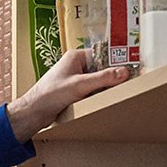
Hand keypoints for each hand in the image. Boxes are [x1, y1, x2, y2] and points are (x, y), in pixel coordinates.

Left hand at [5, 49, 128, 142]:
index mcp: (76, 57)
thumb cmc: (50, 94)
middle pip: (102, 68)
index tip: (132, 68)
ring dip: (106, 87)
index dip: (116, 61)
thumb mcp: (80, 85)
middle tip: (130, 83)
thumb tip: (124, 71)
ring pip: (99, 80)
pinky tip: (106, 100)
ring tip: (120, 92)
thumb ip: (102, 78)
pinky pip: (93, 90)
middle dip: (113, 76)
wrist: (34, 111)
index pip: (102, 54)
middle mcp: (76, 65)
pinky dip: (99, 95)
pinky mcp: (75, 91)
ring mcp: (75, 78)